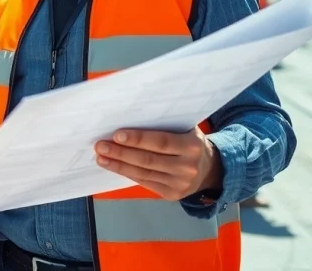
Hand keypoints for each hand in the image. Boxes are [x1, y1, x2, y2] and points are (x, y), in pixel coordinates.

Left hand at [95, 128, 221, 200]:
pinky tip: (113, 166)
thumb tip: (130, 118)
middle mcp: (187, 167)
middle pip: (148, 160)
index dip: (138, 139)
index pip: (161, 142)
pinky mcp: (172, 194)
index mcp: (192, 146)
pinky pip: (144, 182)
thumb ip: (165, 125)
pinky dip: (127, 173)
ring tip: (101, 157)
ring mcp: (180, 184)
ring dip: (118, 165)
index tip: (117, 134)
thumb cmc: (190, 143)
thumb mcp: (186, 130)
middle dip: (121, 153)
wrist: (210, 170)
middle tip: (100, 145)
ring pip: (143, 173)